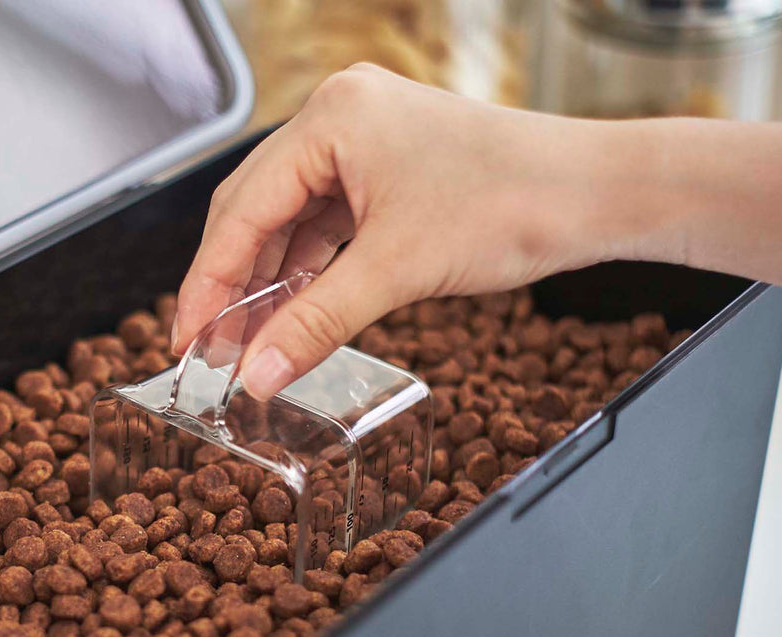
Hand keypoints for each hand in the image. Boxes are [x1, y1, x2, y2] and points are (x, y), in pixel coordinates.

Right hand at [172, 64, 641, 399]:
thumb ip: (315, 324)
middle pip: (255, 209)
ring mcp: (365, 139)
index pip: (241, 208)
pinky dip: (308, 269)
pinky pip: (327, 222)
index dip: (207, 281)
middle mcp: (340, 116)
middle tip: (208, 348)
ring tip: (247, 342)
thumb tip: (256, 375)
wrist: (594, 193)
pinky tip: (292, 312)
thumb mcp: (396, 271)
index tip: (186, 337)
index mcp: (332, 117)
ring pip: (290, 219)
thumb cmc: (513, 202)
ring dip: (269, 281)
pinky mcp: (388, 168)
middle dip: (231, 283)